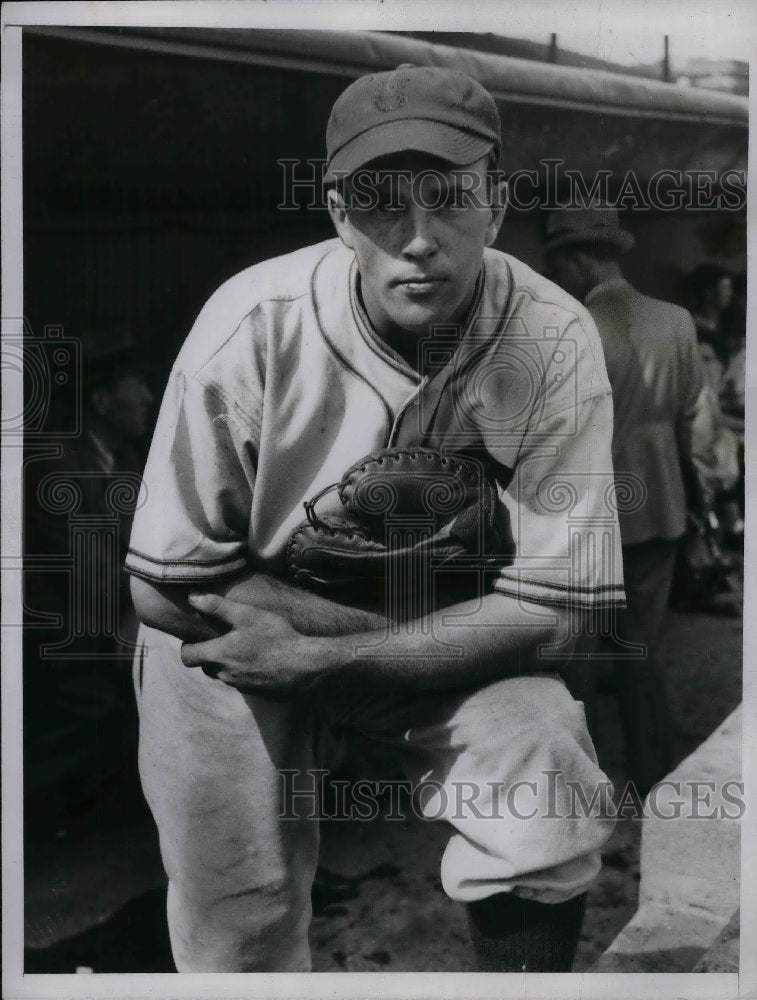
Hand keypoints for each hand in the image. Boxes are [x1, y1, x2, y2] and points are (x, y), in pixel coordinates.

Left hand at [180, 594, 326, 694]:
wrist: (304, 666)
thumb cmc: (275, 637)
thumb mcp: (247, 615)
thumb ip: (217, 607)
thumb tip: (192, 597)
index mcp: (219, 655)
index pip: (187, 657)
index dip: (188, 647)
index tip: (197, 638)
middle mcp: (225, 674)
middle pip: (205, 667)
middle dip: (209, 655)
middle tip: (223, 640)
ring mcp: (240, 685)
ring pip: (224, 675)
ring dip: (228, 664)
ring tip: (245, 648)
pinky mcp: (255, 692)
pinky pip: (241, 682)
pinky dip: (244, 672)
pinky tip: (260, 660)